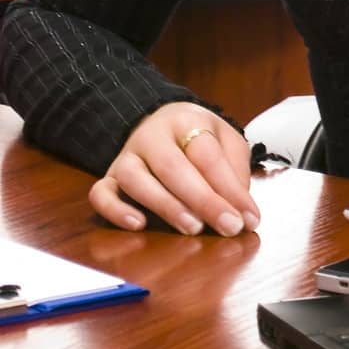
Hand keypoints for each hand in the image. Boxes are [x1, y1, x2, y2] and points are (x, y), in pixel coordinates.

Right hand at [89, 102, 260, 236]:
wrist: (161, 121)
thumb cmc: (199, 138)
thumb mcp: (226, 140)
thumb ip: (235, 169)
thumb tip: (241, 208)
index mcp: (187, 120)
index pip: (206, 154)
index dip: (229, 188)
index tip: (248, 218)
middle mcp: (152, 136)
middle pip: (172, 166)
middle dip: (203, 200)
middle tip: (228, 227)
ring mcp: (126, 156)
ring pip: (135, 179)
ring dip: (166, 206)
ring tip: (193, 228)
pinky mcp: (109, 177)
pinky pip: (101, 193)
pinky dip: (115, 210)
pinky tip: (138, 225)